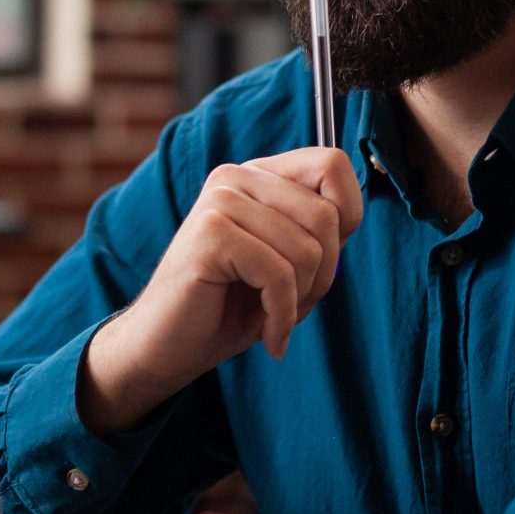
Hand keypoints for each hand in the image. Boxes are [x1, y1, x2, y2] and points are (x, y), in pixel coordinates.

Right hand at [79, 149, 361, 433]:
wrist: (168, 348)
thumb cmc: (230, 308)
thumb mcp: (289, 264)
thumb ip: (319, 233)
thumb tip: (345, 216)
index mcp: (257, 177)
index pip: (333, 164)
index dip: (346, 219)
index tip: (318, 261)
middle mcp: (236, 177)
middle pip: (327, 216)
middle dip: (322, 274)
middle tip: (290, 302)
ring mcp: (219, 201)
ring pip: (307, 250)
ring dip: (298, 300)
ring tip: (271, 316)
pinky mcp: (210, 234)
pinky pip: (278, 275)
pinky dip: (281, 316)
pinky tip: (266, 333)